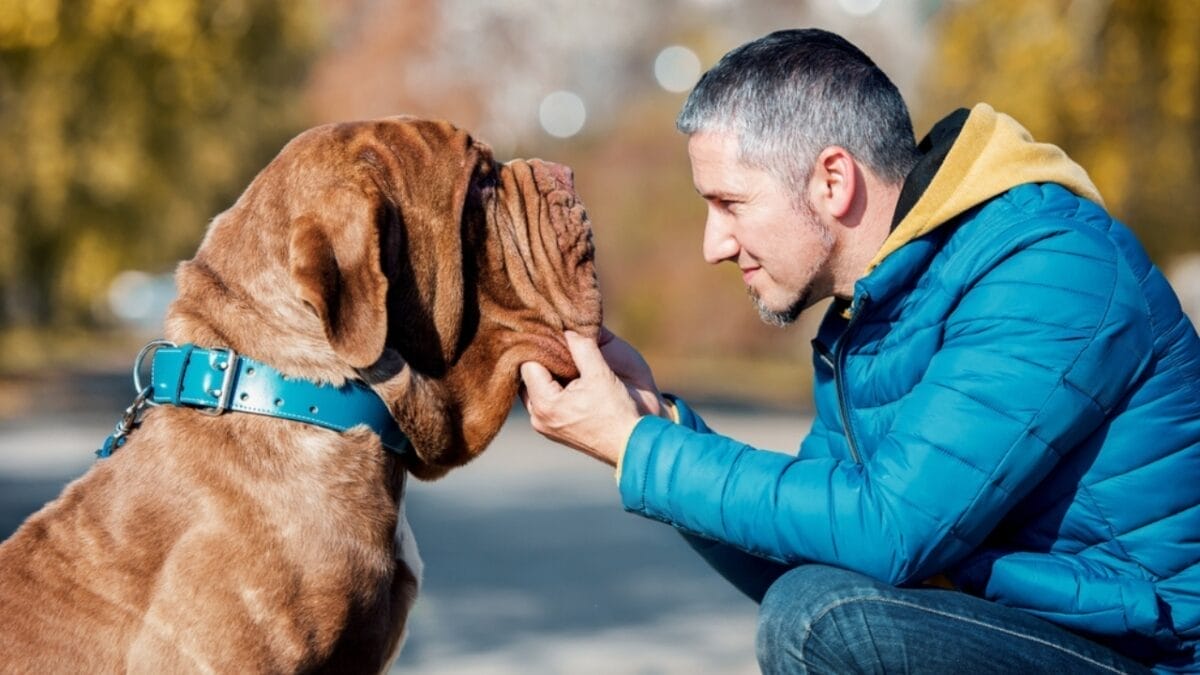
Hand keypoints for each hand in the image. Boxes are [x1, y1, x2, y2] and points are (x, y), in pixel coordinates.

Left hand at [520, 329, 666, 465]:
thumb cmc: (617, 411)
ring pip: (535, 389)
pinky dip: (551, 386)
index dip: (539, 346)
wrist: (633, 443)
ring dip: (546, 373)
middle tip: (553, 339)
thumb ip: (581, 347)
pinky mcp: (555, 429)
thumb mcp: (600, 373)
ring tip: (560, 355)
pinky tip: (565, 374)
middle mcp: (538, 418)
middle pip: (527, 377)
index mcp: (544, 404)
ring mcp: (545, 425)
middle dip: (541, 359)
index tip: (549, 332)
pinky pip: (544, 400)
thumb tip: (567, 328)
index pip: (528, 364)